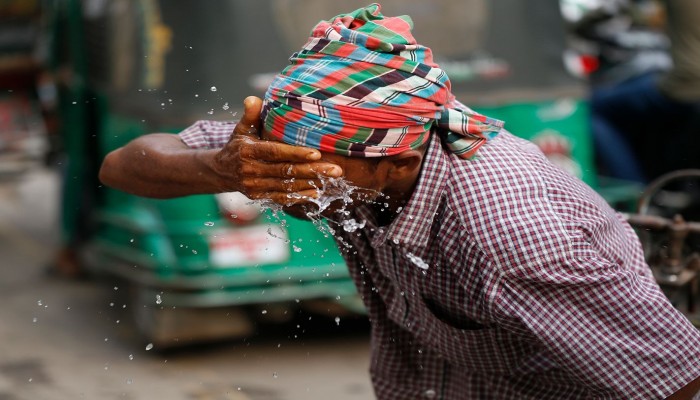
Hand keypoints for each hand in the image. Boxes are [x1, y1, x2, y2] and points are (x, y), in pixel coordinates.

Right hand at [212, 96, 342, 204]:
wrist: (222, 171)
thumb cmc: (238, 144)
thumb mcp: (241, 128)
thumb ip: (250, 115)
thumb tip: (253, 99)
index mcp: (248, 151)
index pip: (275, 152)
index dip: (295, 153)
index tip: (316, 153)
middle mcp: (250, 171)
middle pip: (285, 171)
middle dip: (312, 170)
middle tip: (336, 170)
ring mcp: (255, 186)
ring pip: (287, 186)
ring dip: (311, 184)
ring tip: (332, 180)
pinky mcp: (259, 197)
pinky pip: (282, 198)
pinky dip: (300, 196)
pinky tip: (318, 192)